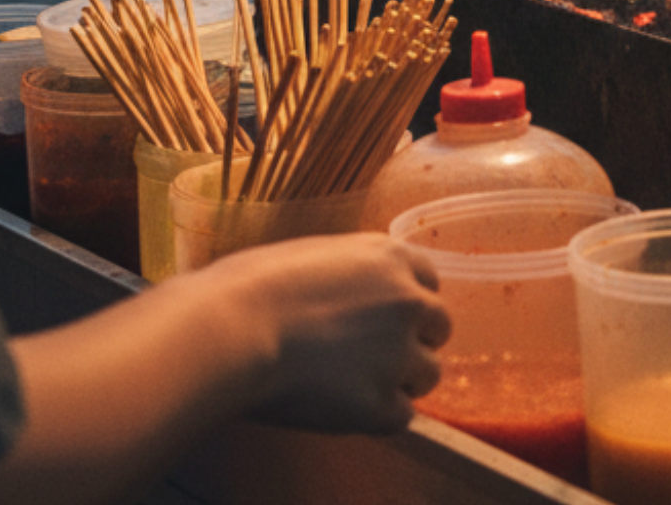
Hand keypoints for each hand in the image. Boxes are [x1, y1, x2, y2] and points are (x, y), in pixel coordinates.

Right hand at [207, 234, 448, 434]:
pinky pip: (400, 416)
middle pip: (438, 327)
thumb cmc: (253, 287)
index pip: (429, 283)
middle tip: (371, 357)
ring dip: (399, 381)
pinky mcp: (381, 404)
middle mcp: (409, 300)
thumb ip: (353, 273)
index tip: (386, 320)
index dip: (408, 305)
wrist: (232, 329)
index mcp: (392, 257)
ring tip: (352, 384)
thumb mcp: (317, 255)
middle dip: (412, 342)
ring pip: (427, 374)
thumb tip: (352, 291)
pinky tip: (342, 408)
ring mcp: (400, 353)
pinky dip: (376, 417)